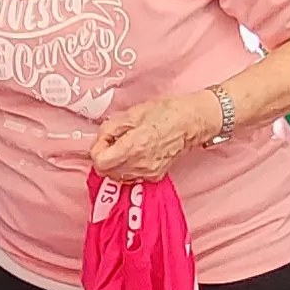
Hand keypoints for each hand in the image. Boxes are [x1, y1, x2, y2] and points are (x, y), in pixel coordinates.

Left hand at [88, 93, 214, 184]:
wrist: (191, 122)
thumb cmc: (164, 112)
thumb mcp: (132, 113)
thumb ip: (110, 128)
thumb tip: (100, 140)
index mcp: (132, 147)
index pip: (100, 161)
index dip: (98, 149)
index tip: (105, 139)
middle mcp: (139, 164)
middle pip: (106, 172)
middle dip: (105, 157)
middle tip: (114, 142)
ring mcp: (148, 173)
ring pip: (118, 176)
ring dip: (116, 163)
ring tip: (126, 147)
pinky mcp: (155, 176)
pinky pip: (132, 176)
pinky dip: (129, 167)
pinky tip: (137, 153)